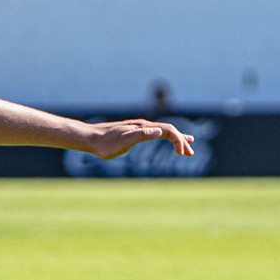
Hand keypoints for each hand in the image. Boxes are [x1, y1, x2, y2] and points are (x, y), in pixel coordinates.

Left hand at [79, 119, 194, 159]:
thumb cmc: (105, 143)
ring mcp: (137, 128)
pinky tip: (161, 138)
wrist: (89, 138)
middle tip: (190, 153)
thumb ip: (141, 135)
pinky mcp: (132, 132)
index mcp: (143, 127)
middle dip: (181, 141)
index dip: (178, 141)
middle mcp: (142, 125)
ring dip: (175, 138)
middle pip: (168, 130)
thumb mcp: (123, 141)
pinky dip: (163, 137)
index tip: (182, 154)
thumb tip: (159, 131)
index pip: (168, 131)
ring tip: (187, 144)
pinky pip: (153, 133)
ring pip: (162, 131)